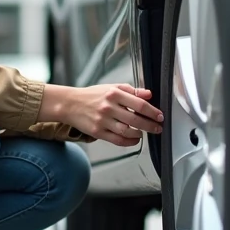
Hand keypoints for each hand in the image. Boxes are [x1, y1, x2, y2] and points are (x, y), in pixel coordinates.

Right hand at [39, 83, 162, 146]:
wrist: (70, 104)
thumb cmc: (92, 95)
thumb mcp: (112, 88)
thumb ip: (131, 91)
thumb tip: (149, 95)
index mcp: (114, 94)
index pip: (139, 104)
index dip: (152, 111)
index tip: (160, 116)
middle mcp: (108, 107)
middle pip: (135, 119)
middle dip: (150, 125)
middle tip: (158, 128)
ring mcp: (102, 121)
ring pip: (127, 131)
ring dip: (139, 134)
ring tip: (144, 133)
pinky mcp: (97, 132)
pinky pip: (117, 140)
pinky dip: (129, 141)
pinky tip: (134, 139)